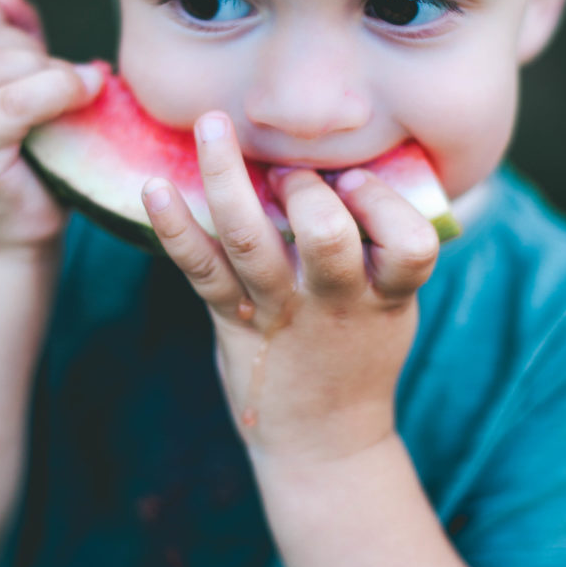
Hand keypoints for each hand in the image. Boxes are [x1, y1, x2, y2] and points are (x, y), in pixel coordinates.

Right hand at [0, 0, 102, 256]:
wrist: (19, 231)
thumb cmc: (27, 157)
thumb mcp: (20, 82)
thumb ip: (10, 34)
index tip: (31, 49)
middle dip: (34, 51)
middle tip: (64, 84)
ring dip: (50, 70)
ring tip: (75, 93)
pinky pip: (13, 102)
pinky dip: (59, 89)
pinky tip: (88, 91)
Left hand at [143, 112, 438, 464]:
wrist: (323, 439)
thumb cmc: (359, 352)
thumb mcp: (393, 307)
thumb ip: (383, 248)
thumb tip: (350, 163)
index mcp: (386, 295)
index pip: (411, 243)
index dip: (384, 203)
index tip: (355, 182)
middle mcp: (335, 302)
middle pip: (325, 234)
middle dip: (304, 187)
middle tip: (287, 172)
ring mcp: (279, 312)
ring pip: (251, 238)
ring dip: (227, 176)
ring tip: (212, 127)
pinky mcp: (233, 320)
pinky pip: (199, 269)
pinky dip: (173, 227)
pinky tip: (153, 187)